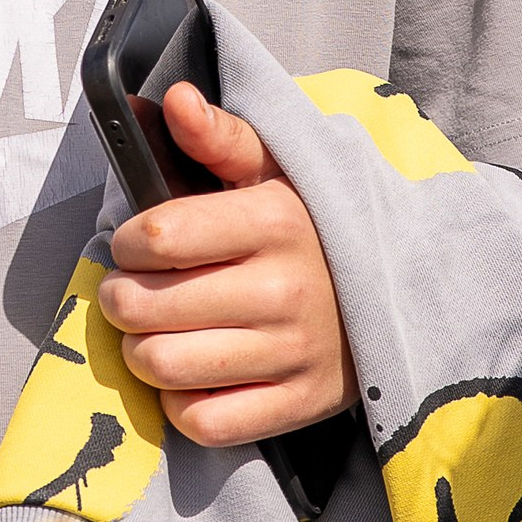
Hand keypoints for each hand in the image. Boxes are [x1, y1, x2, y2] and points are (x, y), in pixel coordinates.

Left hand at [97, 83, 350, 447]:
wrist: (399, 292)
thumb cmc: (311, 228)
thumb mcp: (275, 170)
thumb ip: (218, 137)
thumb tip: (174, 100)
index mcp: (274, 222)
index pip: (156, 237)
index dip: (126, 242)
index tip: (136, 244)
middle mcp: (284, 290)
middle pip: (146, 306)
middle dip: (121, 297)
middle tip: (133, 291)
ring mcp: (294, 353)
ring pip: (163, 366)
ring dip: (141, 351)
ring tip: (156, 331)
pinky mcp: (300, 405)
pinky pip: (202, 421)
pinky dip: (181, 404)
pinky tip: (192, 373)